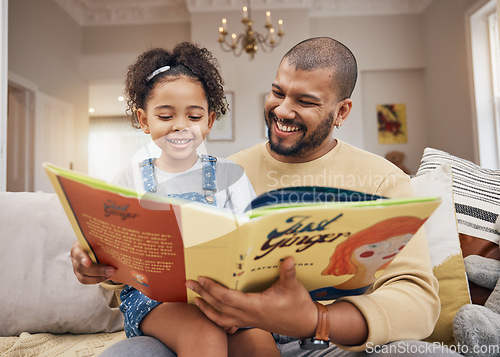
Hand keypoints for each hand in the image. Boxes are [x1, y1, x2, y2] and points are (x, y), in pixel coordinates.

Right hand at [70, 240, 115, 283]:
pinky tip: (108, 276)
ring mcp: (77, 268)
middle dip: (97, 270)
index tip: (88, 263)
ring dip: (98, 277)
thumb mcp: (96, 237)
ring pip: (83, 277)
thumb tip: (115, 237)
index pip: (77, 253)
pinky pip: (87, 281)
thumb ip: (102, 238)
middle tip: (112, 269)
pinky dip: (98, 279)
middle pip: (82, 268)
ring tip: (111, 273)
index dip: (82, 258)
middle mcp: (75, 259)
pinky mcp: (81, 275)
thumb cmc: (95, 240)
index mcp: (77, 247)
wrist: (92, 245)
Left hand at [186, 257, 317, 338]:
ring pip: (220, 317)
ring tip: (194, 298)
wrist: (304, 324)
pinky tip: (209, 311)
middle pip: (218, 306)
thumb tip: (288, 259)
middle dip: (202, 294)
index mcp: (255, 305)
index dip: (213, 288)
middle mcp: (247, 315)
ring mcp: (247, 321)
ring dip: (205, 307)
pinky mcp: (249, 322)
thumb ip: (288, 273)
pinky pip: (226, 322)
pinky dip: (214, 317)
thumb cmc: (298, 306)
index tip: (201, 278)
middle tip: (188, 282)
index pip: (227, 297)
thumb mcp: (294, 287)